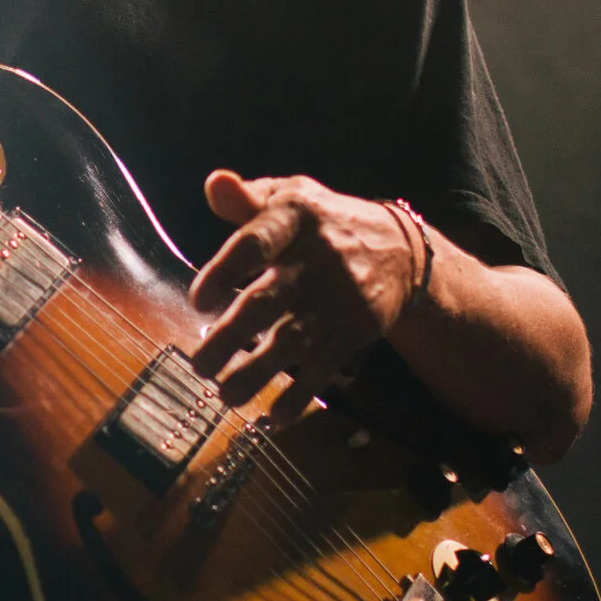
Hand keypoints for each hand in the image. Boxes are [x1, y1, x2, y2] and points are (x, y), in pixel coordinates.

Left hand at [186, 172, 420, 421]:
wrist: (401, 250)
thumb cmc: (322, 222)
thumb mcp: (290, 196)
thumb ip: (247, 198)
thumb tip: (214, 183)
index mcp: (294, 220)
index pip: (256, 243)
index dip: (226, 270)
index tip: (199, 301)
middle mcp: (316, 261)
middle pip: (269, 300)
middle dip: (233, 334)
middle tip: (200, 363)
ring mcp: (337, 300)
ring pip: (293, 341)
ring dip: (258, 372)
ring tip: (225, 394)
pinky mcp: (355, 331)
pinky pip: (325, 367)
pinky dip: (301, 395)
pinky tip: (275, 417)